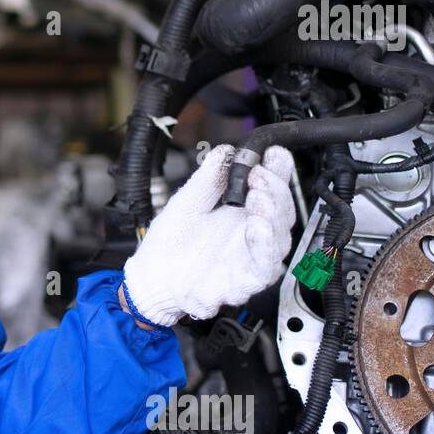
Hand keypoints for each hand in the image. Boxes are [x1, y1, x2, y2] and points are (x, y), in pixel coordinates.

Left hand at [122, 144, 296, 326]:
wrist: (150, 280)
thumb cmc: (169, 246)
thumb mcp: (186, 204)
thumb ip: (207, 180)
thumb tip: (224, 151)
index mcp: (242, 214)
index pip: (271, 189)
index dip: (279, 170)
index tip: (274, 152)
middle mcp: (253, 237)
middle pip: (282, 212)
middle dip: (275, 188)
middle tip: (258, 174)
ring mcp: (250, 260)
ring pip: (279, 239)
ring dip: (273, 213)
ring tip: (258, 196)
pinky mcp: (244, 283)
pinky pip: (264, 267)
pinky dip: (264, 245)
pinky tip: (257, 226)